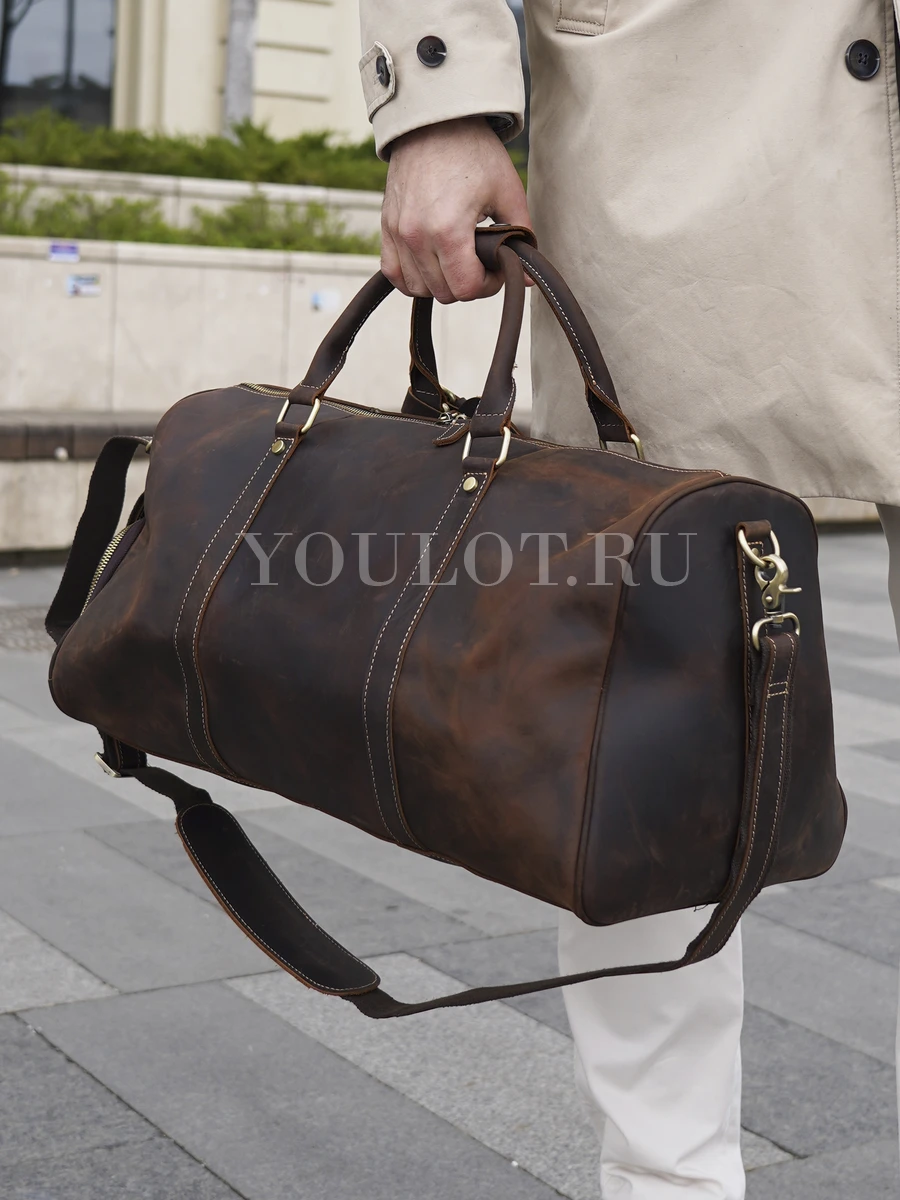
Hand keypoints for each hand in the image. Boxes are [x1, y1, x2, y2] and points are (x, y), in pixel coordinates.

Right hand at [381, 115, 531, 302]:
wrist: (435, 121)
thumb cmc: (473, 152)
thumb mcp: (508, 193)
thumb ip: (521, 238)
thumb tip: (530, 278)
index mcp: (448, 229)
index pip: (466, 289)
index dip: (488, 285)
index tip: (496, 268)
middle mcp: (416, 235)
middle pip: (444, 292)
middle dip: (468, 283)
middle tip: (481, 262)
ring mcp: (397, 233)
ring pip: (419, 288)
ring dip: (441, 282)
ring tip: (457, 259)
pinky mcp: (386, 227)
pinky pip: (394, 273)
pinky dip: (413, 277)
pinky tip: (431, 264)